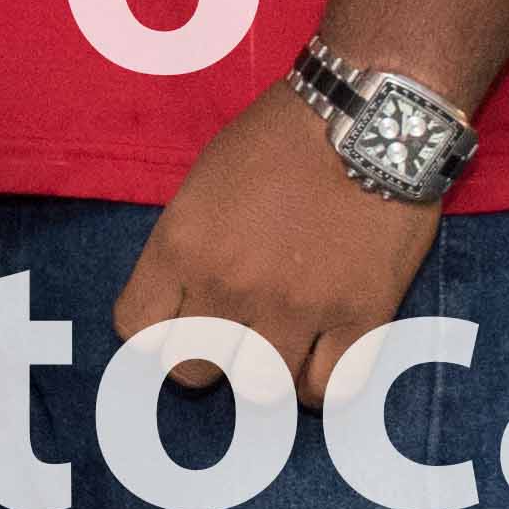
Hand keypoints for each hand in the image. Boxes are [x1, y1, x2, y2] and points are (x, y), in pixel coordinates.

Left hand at [114, 82, 445, 401]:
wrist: (372, 115)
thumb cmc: (282, 136)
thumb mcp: (204, 181)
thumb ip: (187, 245)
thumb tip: (182, 297)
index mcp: (182, 246)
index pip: (135, 330)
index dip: (153, 333)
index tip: (176, 324)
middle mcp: (231, 285)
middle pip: (193, 372)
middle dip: (208, 359)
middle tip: (233, 337)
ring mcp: (297, 306)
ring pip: (261, 392)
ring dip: (267, 375)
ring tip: (282, 348)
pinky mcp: (360, 315)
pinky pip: (330, 390)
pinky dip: (324, 383)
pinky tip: (325, 357)